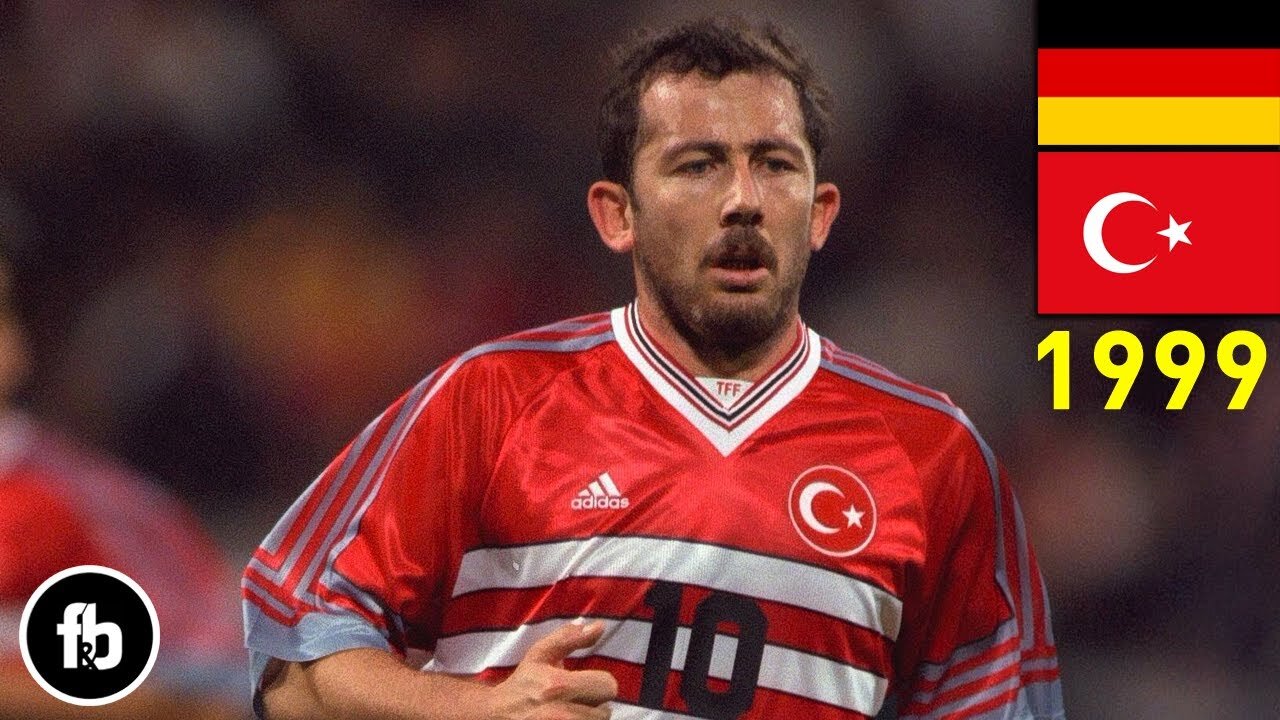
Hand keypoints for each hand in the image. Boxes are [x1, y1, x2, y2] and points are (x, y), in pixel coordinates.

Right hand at [486, 620, 617, 719]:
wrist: (497, 714)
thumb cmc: (523, 683)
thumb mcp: (540, 654)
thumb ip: (570, 638)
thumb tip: (600, 626)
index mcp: (558, 685)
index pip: (608, 686)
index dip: (599, 683)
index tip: (586, 683)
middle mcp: (561, 712)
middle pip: (605, 711)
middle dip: (595, 704)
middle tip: (577, 699)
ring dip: (588, 717)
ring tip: (572, 711)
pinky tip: (569, 718)